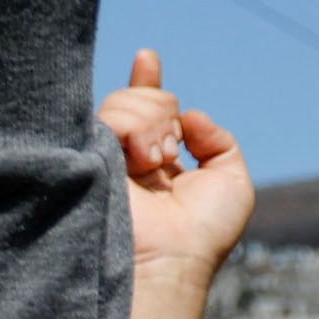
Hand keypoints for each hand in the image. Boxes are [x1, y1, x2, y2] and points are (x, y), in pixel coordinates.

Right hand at [100, 48, 250, 277]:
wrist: (167, 259)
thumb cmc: (202, 233)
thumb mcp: (233, 181)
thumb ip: (219, 141)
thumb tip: (189, 114)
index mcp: (157, 161)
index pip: (148, 112)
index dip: (147, 84)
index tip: (146, 59)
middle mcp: (128, 157)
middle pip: (140, 100)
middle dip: (161, 110)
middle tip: (170, 152)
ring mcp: (105, 158)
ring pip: (123, 104)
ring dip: (151, 125)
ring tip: (156, 163)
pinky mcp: (86, 158)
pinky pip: (107, 117)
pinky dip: (134, 131)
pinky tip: (141, 160)